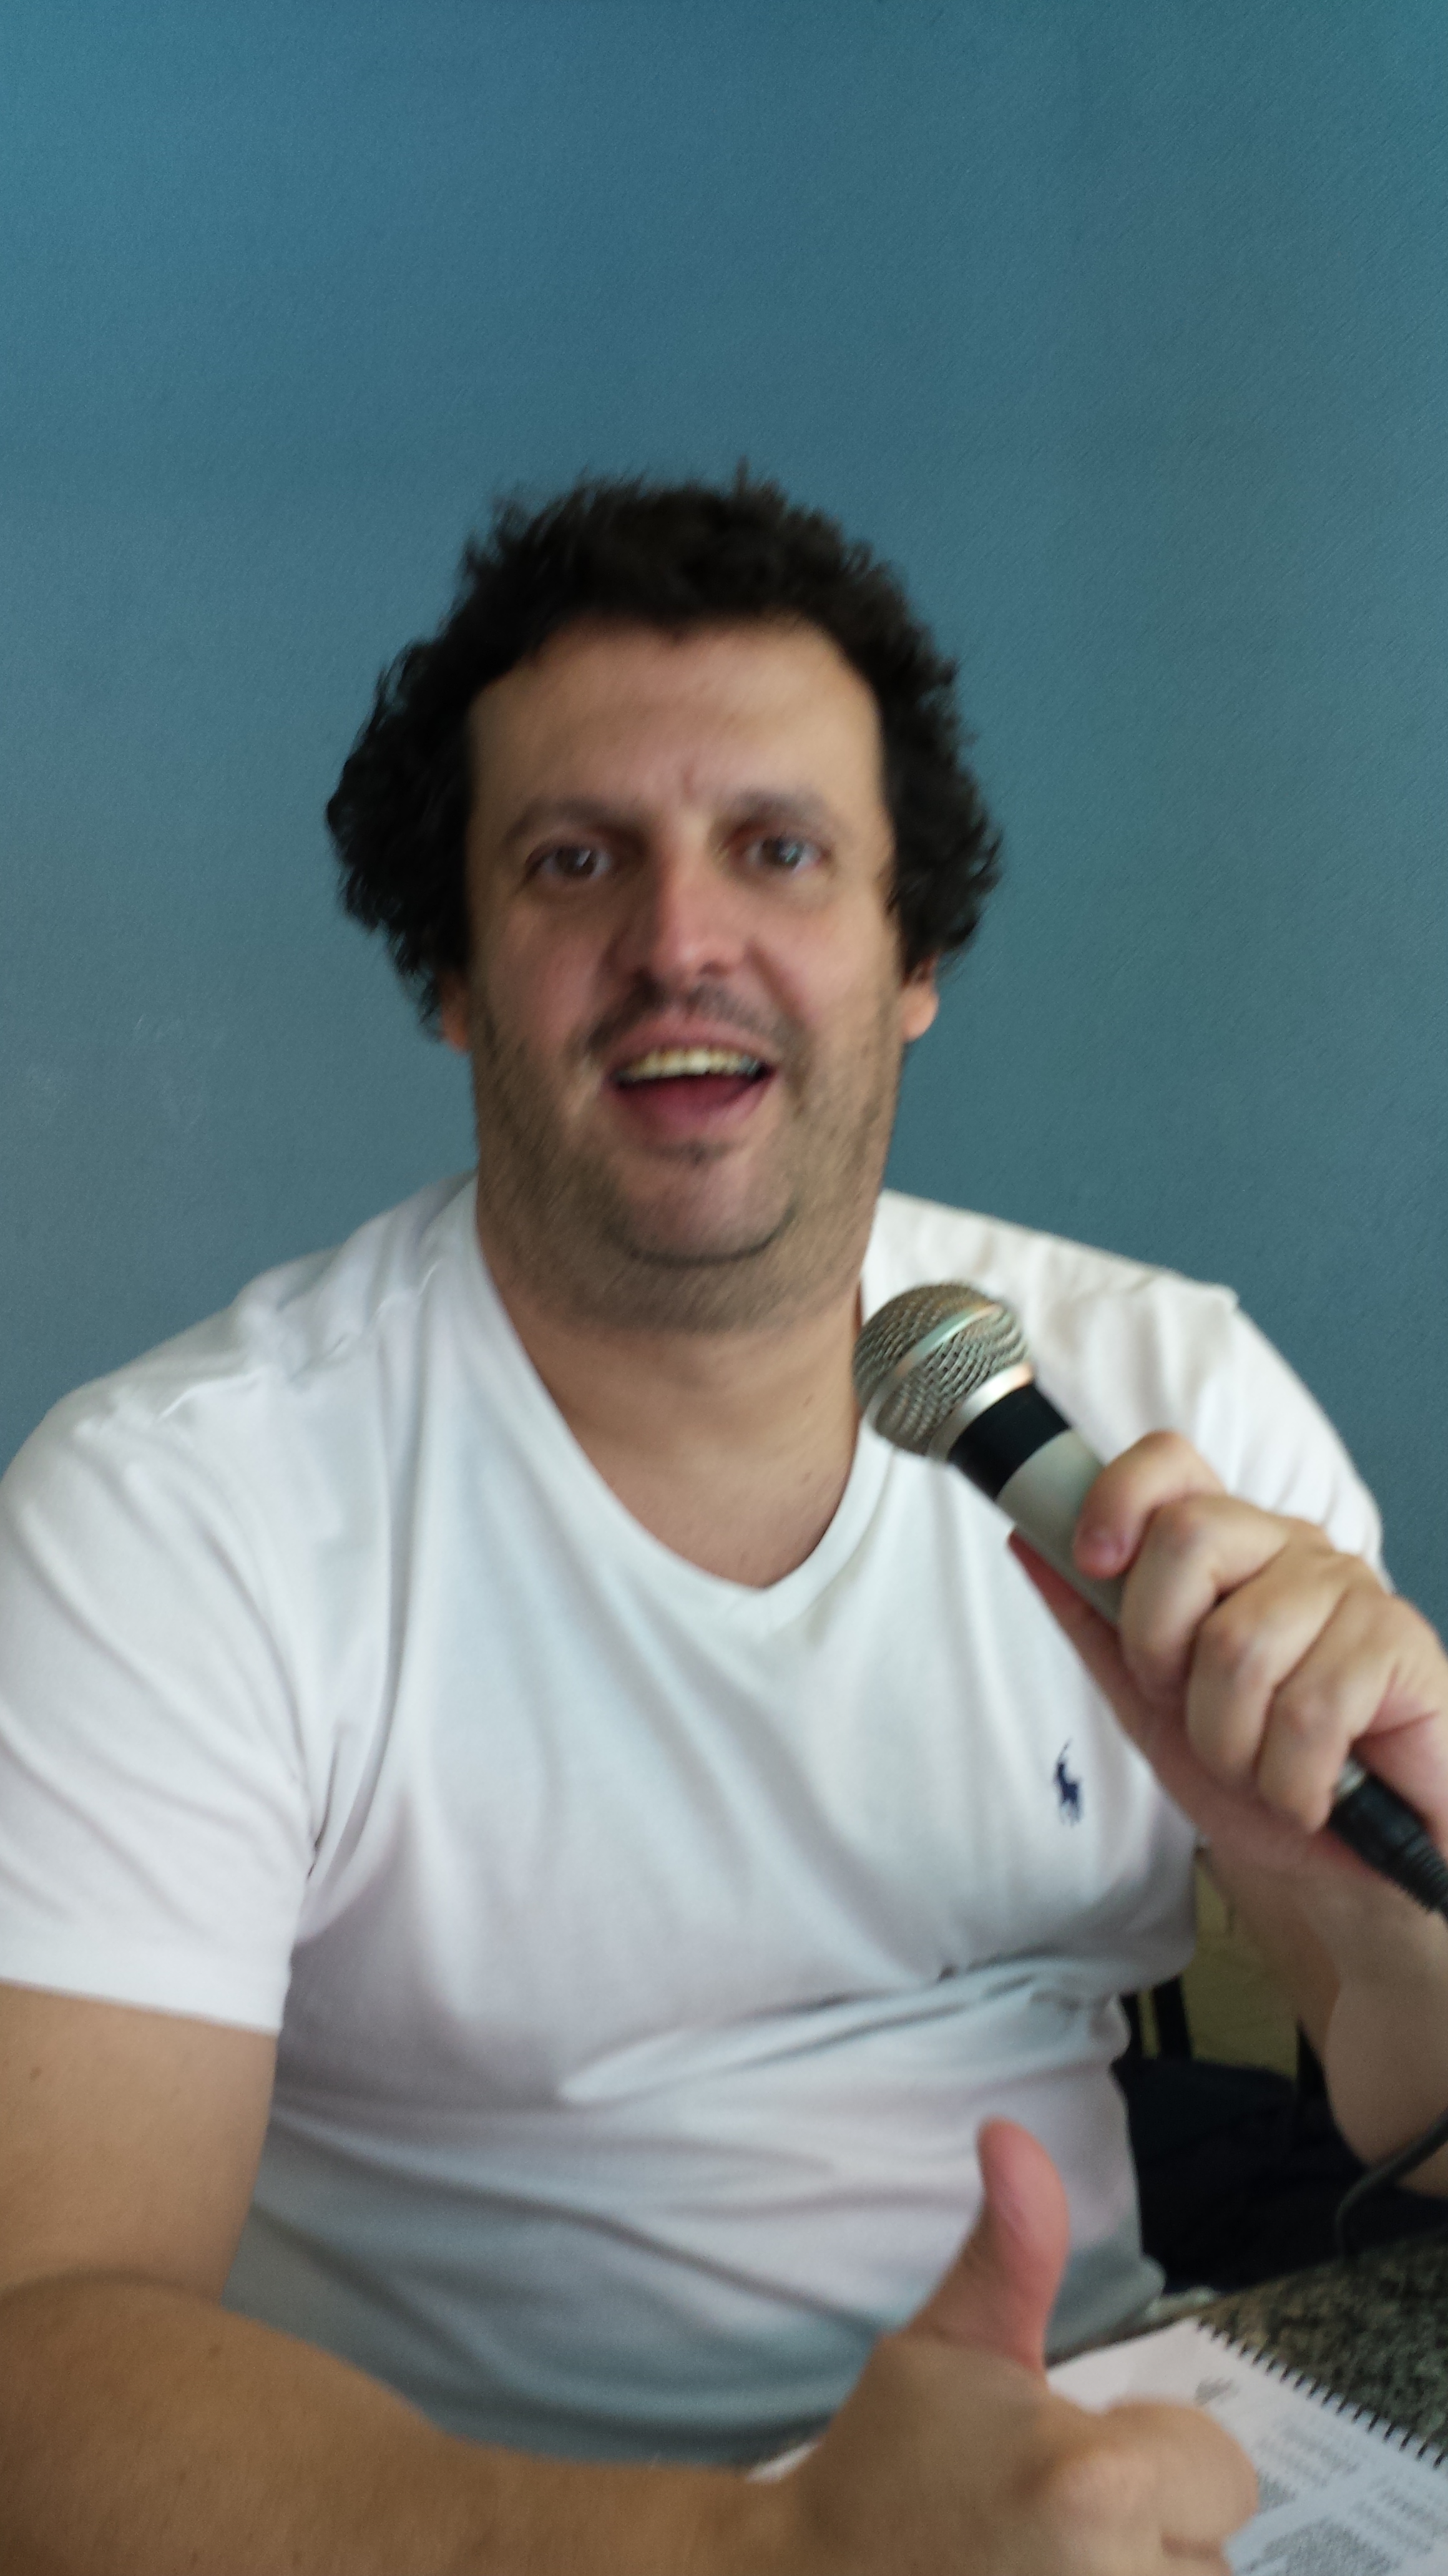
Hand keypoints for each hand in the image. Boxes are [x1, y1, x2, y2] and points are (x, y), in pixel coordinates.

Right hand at [755, 2120, 1254, 2571]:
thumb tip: (1012, 2134)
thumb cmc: (886, 2469)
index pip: (1217, 2466)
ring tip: (1046, 2569)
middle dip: (1151, 2532)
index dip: (1149, 2453)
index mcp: (1094, 2487)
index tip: (1067, 2464)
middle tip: (1049, 2526)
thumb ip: (1013, 2247)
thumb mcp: (950, 2347)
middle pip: (1214, 2550)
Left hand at [1009, 1432, 1447, 1890]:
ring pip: (1239, 1644)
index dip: (1117, 1496)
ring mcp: (1350, 1588)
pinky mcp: (1401, 1643)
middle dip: (1158, 1650)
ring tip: (1258, 1769)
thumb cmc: (1253, 1767)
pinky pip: (1312, 1709)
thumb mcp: (1150, 1702)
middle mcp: (1289, 1547)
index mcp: (1227, 1546)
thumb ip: (1093, 1622)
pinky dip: (1290, 1781)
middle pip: (1188, 1537)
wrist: (1341, 1859)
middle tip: (1190, 1710)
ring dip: (1229, 1744)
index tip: (1093, 1560)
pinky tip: (1307, 1795)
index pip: (1171, 1464)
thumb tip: (1025, 1539)